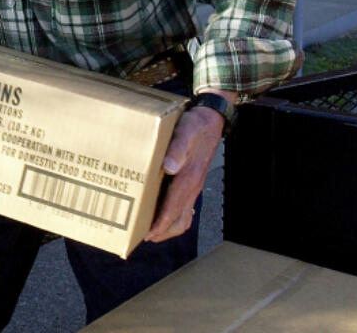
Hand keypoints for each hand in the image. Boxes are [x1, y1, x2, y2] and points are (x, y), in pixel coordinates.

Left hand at [142, 97, 225, 241]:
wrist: (210, 120)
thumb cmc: (195, 125)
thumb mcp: (184, 131)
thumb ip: (177, 148)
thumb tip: (169, 167)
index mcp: (189, 177)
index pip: (174, 209)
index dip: (161, 224)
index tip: (148, 234)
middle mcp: (193, 186)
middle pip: (180, 219)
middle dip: (164, 231)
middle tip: (145, 237)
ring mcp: (194, 185)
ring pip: (184, 215)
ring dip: (169, 226)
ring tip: (153, 230)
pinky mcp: (192, 181)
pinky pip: (185, 206)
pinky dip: (174, 215)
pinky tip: (163, 213)